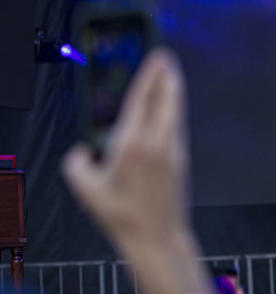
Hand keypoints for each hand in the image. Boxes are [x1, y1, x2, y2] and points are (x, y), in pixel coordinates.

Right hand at [61, 49, 210, 293]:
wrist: (159, 237)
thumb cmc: (123, 217)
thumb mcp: (87, 191)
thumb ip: (78, 164)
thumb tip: (82, 151)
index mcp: (133, 144)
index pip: (142, 99)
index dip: (149, 74)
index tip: (156, 56)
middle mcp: (158, 143)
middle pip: (167, 99)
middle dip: (168, 76)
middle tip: (167, 56)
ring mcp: (173, 151)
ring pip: (176, 111)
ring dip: (174, 90)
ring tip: (171, 75)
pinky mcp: (181, 160)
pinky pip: (177, 126)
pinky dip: (174, 110)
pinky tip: (170, 109)